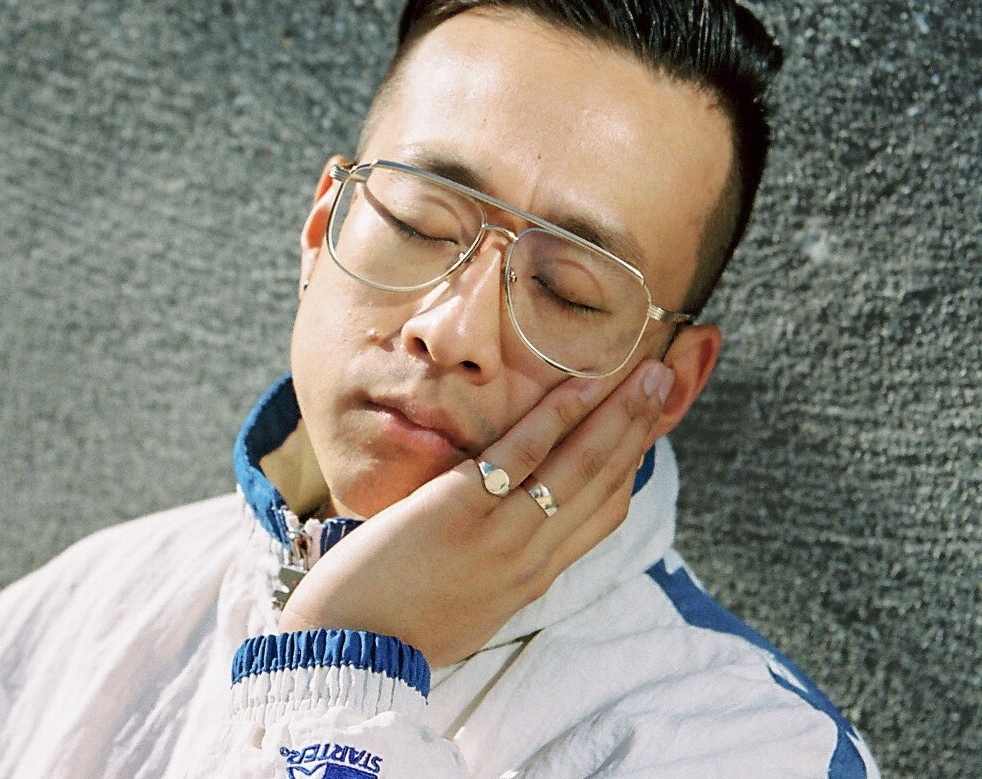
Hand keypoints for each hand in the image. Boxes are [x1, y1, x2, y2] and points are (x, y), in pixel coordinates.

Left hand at [278, 359, 673, 666]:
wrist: (347, 655)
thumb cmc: (400, 624)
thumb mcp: (471, 603)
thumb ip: (502, 564)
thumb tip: (521, 527)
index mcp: (534, 578)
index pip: (603, 514)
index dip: (631, 464)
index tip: (646, 425)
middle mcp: (532, 558)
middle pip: (605, 483)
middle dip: (640, 426)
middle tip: (664, 377)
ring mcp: (502, 535)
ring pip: (580, 466)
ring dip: (619, 413)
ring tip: (645, 370)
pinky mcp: (462, 511)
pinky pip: (523, 456)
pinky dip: (559, 417)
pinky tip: (582, 385)